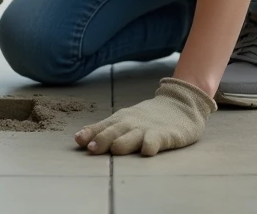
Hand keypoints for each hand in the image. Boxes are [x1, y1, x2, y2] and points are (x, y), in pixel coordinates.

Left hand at [74, 77, 215, 155]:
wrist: (179, 104)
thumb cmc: (145, 118)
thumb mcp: (124, 121)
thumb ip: (104, 130)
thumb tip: (77, 139)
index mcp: (120, 121)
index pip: (102, 127)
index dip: (90, 133)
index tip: (78, 140)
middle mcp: (131, 124)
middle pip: (114, 132)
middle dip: (102, 139)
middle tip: (92, 148)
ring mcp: (147, 129)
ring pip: (133, 136)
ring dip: (124, 143)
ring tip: (115, 149)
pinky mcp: (165, 135)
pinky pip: (156, 140)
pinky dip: (151, 145)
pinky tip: (147, 151)